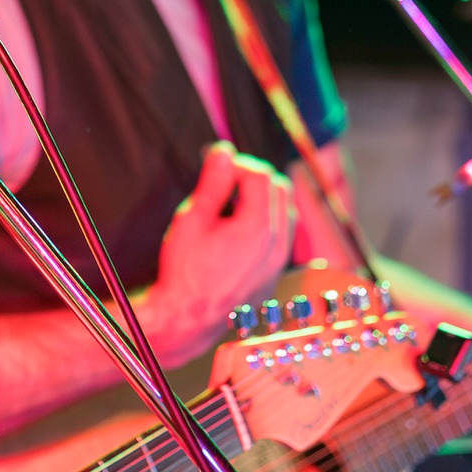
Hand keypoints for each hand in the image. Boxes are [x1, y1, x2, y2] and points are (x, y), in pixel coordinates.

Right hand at [147, 143, 293, 356]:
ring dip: (264, 197)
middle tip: (223, 180)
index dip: (236, 163)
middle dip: (254, 176)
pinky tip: (239, 227)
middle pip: (280, 187)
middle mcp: (278, 243)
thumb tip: (222, 153)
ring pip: (286, 209)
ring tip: (230, 203)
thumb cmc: (185, 273)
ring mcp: (279, 259)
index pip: (260, 174)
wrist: (189, 319)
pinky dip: (268, 220)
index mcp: (258, 226)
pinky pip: (284, 234)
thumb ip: (212, 184)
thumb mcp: (192, 220)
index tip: (213, 164)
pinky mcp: (275, 271)